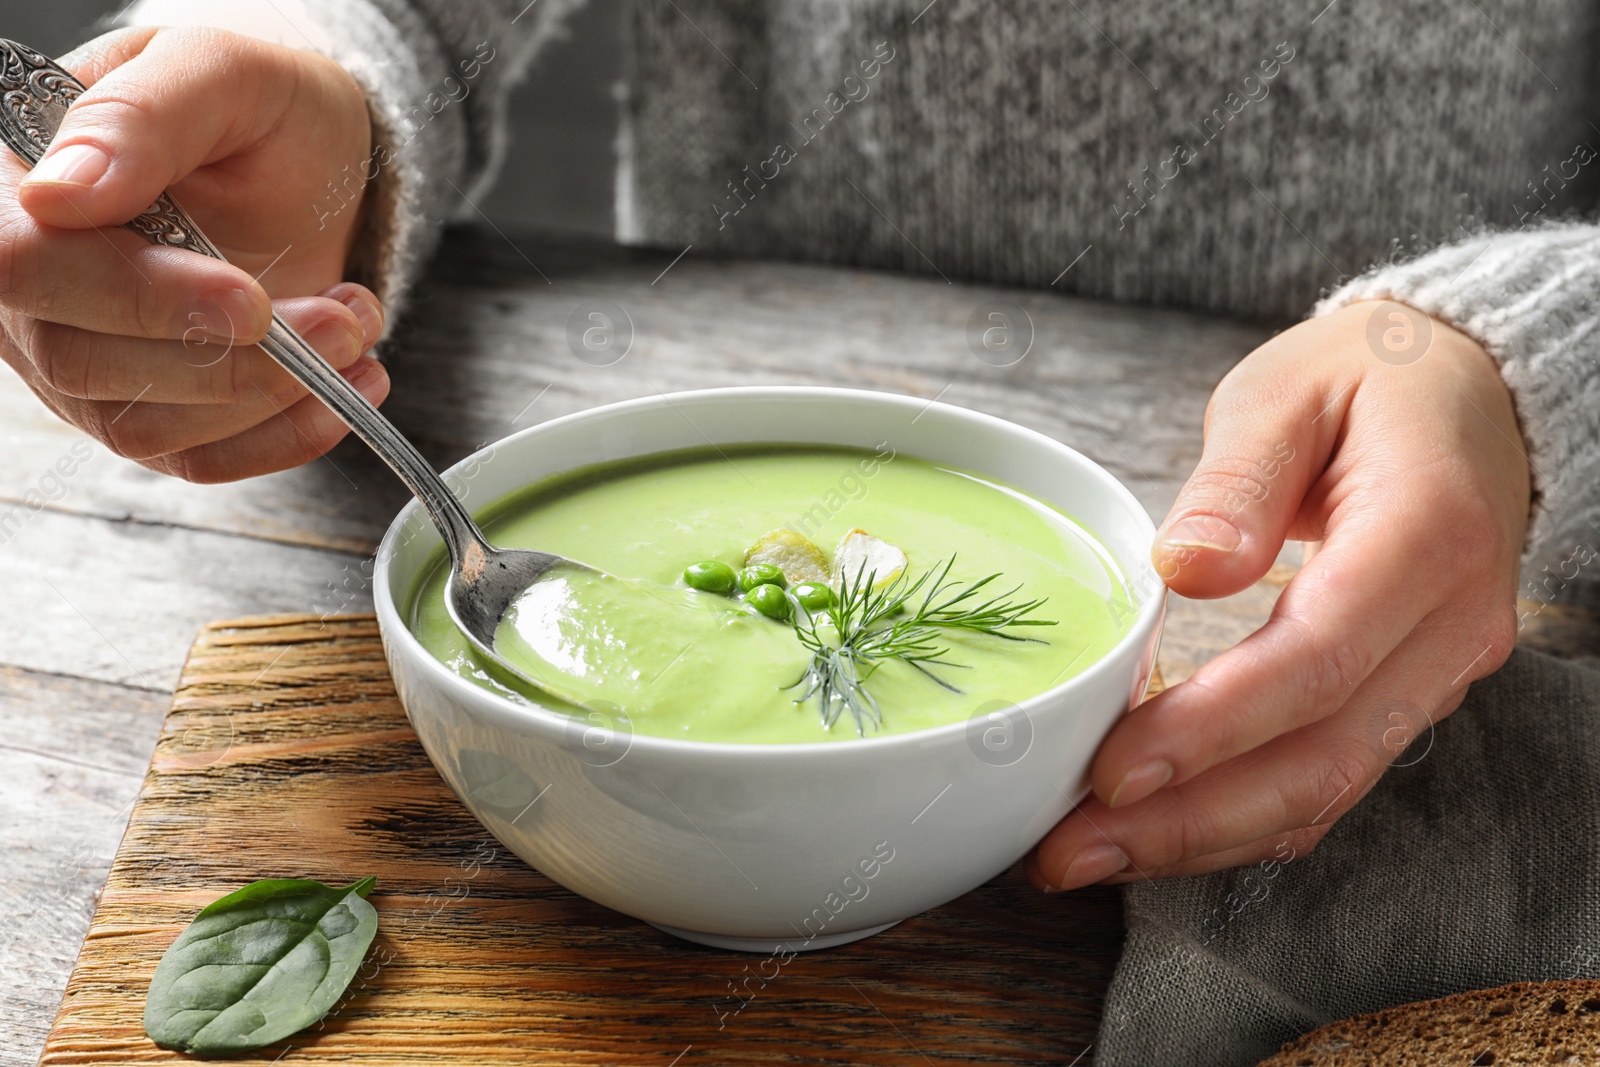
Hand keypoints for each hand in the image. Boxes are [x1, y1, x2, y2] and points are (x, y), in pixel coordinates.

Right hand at [0, 26, 388, 481]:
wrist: (310, 159)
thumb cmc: (256, 108)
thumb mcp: (219, 72)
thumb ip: (142, 118)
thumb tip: (61, 193)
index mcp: (16, 185)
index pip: (23, 262)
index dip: (132, 295)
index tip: (249, 300)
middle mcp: (31, 283)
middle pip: (84, 360)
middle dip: (233, 356)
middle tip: (340, 319)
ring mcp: (79, 355)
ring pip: (144, 423)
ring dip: (272, 394)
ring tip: (354, 328)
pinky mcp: (144, 408)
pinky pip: (195, 457)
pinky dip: (283, 436)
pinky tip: (347, 390)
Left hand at [1028, 299, 1530, 889]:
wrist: (1466, 392)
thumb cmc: (1367, 379)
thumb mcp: (1289, 391)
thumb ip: (1239, 478)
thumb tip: (1185, 568)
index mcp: (1426, 536)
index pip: (1315, 660)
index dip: (1211, 727)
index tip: (1110, 768)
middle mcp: (1449, 625)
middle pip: (1321, 756)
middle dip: (1188, 820)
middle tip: (1067, 851)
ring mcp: (1440, 670)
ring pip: (1326, 786)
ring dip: (1203, 836)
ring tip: (1088, 856)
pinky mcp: (1410, 693)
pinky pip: (1331, 776)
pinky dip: (1242, 815)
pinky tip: (1160, 833)